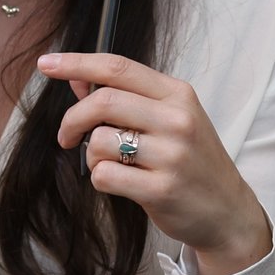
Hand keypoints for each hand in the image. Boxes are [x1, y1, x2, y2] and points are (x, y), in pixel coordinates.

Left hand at [38, 52, 274, 274]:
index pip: (118, 67)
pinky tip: (120, 183)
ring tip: (110, 165)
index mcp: (178, 95)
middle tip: (66, 136)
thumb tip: (77, 80)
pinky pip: (104, 176)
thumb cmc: (193, 162)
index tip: (46, 64)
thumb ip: (127, 97)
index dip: (76, 63)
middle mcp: (177, 119)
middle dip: (73, 118)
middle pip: (103, 101)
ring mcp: (171, 155)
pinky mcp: (161, 189)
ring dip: (91, 155)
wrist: (228, 212)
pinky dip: (100, 179)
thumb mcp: (170, 119)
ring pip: (99, 141)